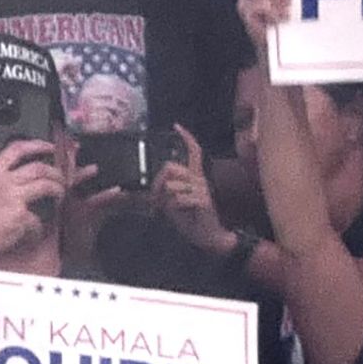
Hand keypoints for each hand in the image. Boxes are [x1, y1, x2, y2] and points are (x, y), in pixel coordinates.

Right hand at [0, 140, 64, 263]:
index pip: (16, 149)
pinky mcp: (20, 214)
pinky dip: (39, 227)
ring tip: (59, 197)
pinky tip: (34, 231)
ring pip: (46, 185)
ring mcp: (11, 196)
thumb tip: (5, 174)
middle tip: (61, 178)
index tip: (49, 147)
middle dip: (55, 172)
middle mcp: (1, 181)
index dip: (37, 145)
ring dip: (58, 191)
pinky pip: (38, 218)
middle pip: (38, 167)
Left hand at [152, 127, 233, 258]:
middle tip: (157, 200)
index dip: (186, 138)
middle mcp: (200, 179)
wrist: (208, 237)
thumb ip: (164, 191)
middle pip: (170, 167)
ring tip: (170, 211)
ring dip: (165, 200)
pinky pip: (178, 199)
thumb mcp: (172, 203)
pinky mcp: (203, 200)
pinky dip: (174, 209)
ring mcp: (202, 189)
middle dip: (157, 184)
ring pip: (171, 185)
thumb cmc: (190, 219)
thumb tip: (154, 184)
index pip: (193, 152)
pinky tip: (184, 214)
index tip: (176, 126)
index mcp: (194, 177)